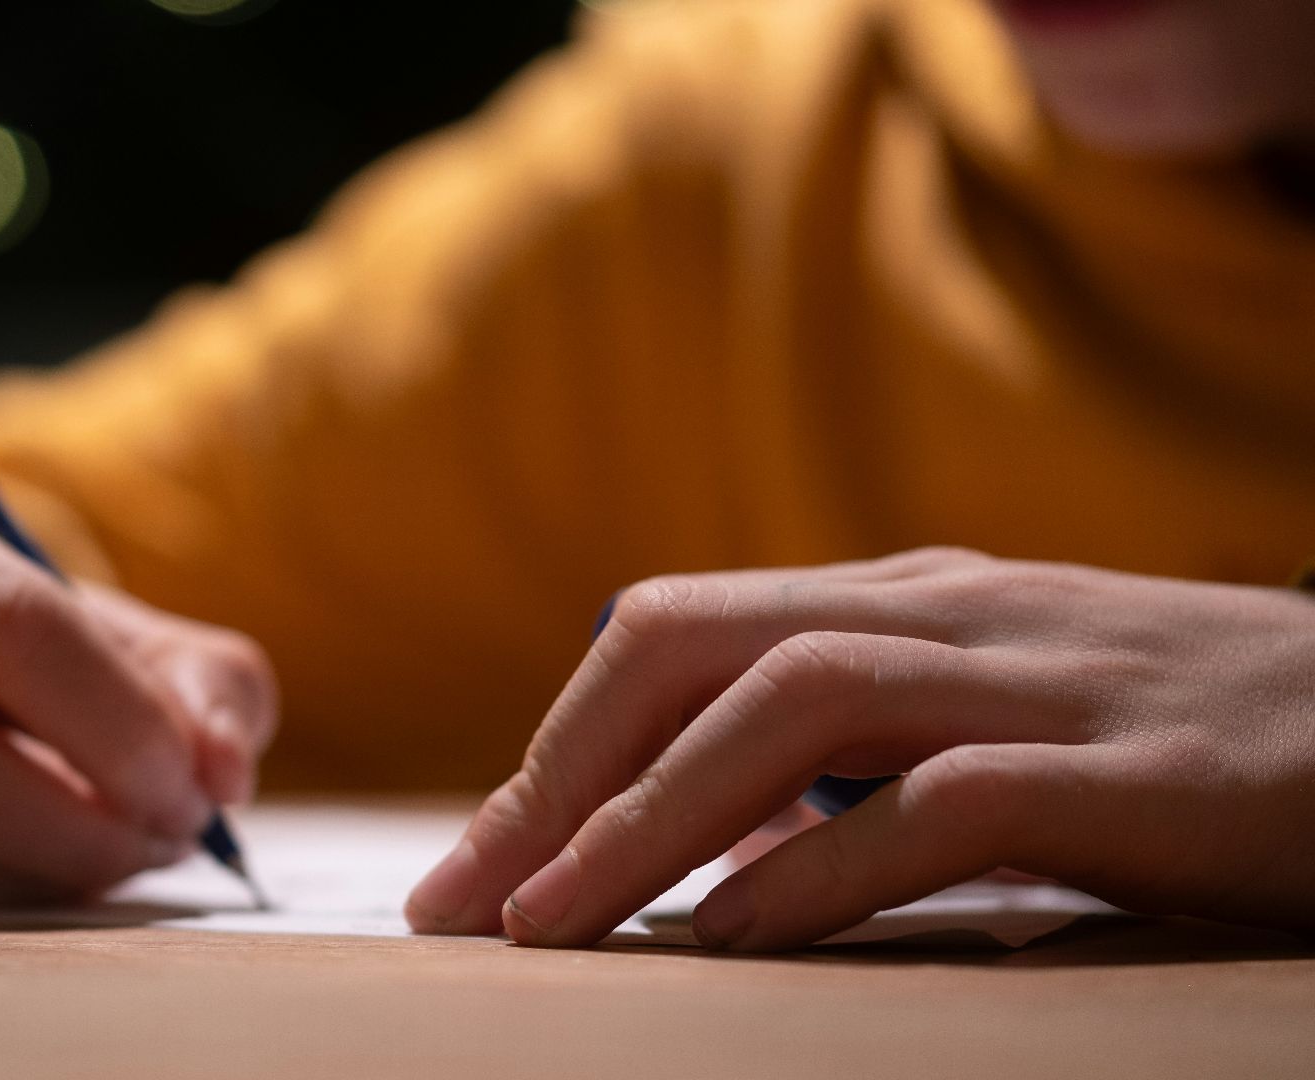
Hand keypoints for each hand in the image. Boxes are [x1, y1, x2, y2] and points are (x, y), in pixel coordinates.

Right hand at [0, 453, 276, 905]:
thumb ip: (191, 676)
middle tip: (163, 841)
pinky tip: (25, 876)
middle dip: (80, 827)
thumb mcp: (87, 615)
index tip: (194, 786)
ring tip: (109, 857)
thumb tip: (223, 768)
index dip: (120, 722)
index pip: (7, 622)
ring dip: (35, 881)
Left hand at [405, 547, 1314, 948]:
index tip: (471, 869)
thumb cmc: (1179, 740)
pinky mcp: (1134, 771)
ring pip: (791, 704)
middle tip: (466, 904)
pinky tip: (736, 939)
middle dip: (560, 773)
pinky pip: (943, 806)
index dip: (554, 748)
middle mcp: (948, 614)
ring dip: (649, 818)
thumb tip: (698, 829)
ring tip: (552, 926)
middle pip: (693, 645)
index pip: (672, 633)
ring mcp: (1041, 682)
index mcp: (900, 598)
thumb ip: (850, 745)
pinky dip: (824, 867)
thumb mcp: (988, 714)